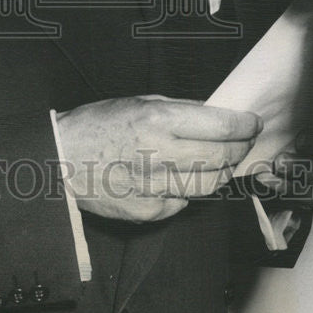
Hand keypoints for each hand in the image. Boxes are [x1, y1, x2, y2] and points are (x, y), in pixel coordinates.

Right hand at [55, 96, 261, 223]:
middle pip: (221, 157)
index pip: (221, 127)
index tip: (253, 123)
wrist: (59, 160)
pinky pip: (184, 203)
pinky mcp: (149, 212)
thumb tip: (215, 114)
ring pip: (211, 185)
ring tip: (220, 160)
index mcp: (158, 119)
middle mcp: (160, 154)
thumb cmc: (97, 125)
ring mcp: (155, 187)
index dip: (245, 126)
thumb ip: (179, 109)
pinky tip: (182, 178)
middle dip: (240, 148)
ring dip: (222, 172)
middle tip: (243, 142)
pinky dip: (191, 192)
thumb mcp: (138, 101)